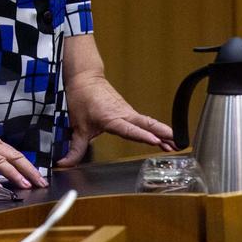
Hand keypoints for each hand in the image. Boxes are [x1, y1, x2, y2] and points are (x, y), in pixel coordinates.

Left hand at [57, 73, 174, 167]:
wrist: (85, 78)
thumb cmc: (82, 98)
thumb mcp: (77, 126)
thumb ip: (75, 148)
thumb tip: (65, 163)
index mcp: (111, 118)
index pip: (129, 129)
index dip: (142, 136)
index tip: (156, 142)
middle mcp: (122, 114)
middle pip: (145, 125)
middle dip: (161, 134)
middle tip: (176, 144)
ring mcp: (126, 111)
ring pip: (147, 122)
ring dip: (162, 132)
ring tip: (176, 144)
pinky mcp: (127, 110)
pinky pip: (143, 120)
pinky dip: (154, 128)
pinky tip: (162, 137)